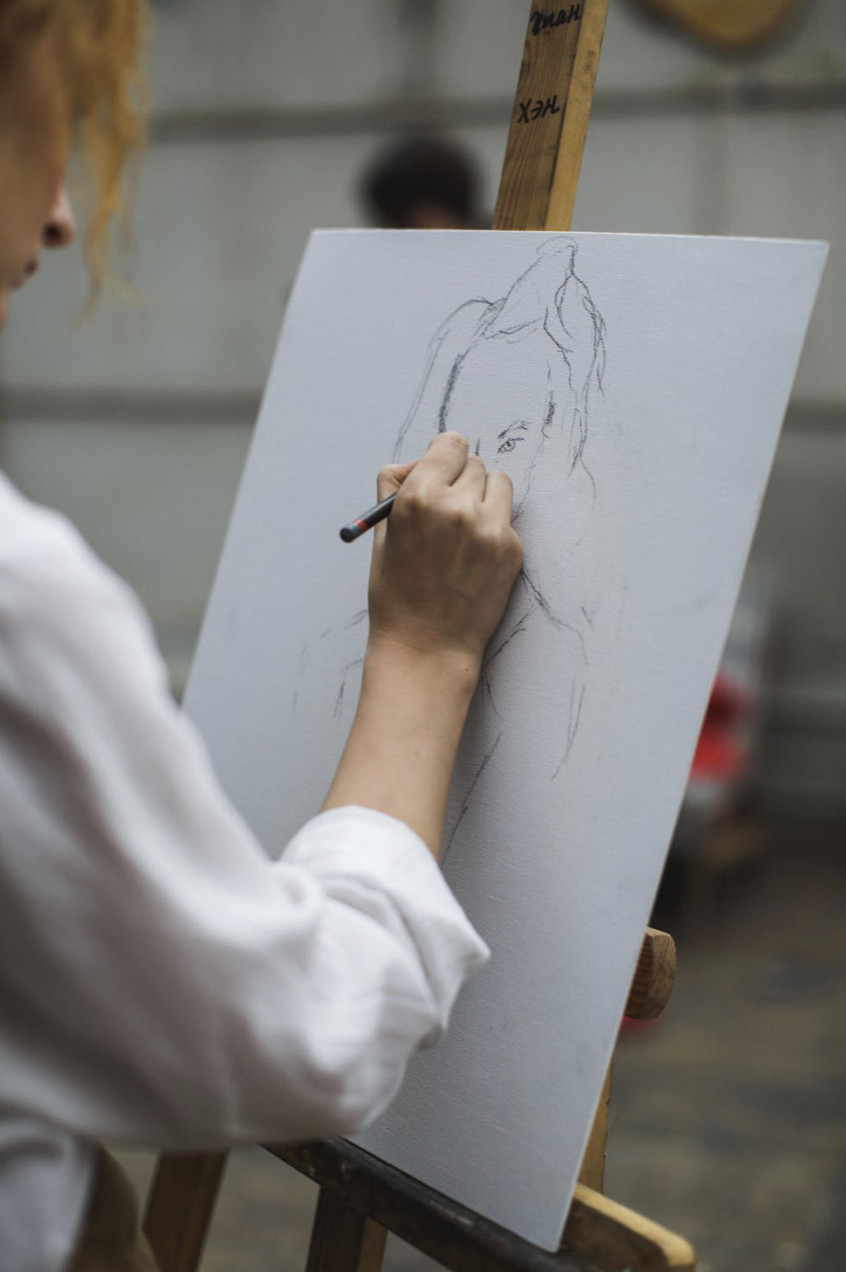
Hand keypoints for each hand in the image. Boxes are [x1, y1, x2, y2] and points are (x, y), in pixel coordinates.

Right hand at [367, 432, 522, 667]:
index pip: (450, 444)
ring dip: (483, 497)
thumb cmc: (398, 594)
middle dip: (460, 480)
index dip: (443, 457)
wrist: (427, 647)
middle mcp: (458, 507)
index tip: (441, 470)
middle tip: (446, 509)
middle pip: (474, 463)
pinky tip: (472, 558)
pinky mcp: (512, 549)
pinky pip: (506, 519)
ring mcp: (490, 528)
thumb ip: (395, 488)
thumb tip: (415, 462)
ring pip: (498, 483)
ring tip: (462, 530)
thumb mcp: (382, 535)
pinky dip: (493, 528)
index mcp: (420, 498)